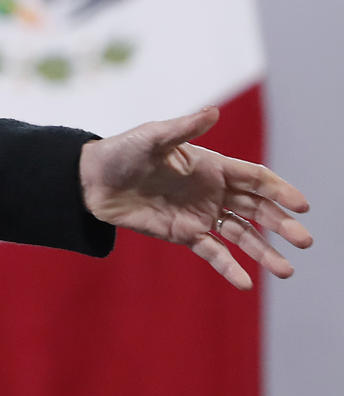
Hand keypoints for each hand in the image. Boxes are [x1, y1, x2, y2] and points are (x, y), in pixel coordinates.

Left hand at [80, 106, 312, 289]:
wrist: (90, 180)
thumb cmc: (123, 152)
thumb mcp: (153, 138)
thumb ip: (184, 129)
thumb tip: (214, 111)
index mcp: (212, 166)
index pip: (256, 179)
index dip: (280, 191)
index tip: (302, 206)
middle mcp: (212, 191)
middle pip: (257, 210)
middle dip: (282, 225)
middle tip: (305, 242)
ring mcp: (200, 214)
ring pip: (241, 235)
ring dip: (264, 252)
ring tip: (286, 271)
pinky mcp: (183, 233)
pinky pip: (212, 252)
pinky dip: (228, 267)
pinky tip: (245, 283)